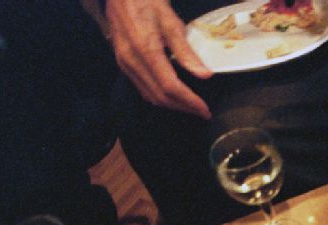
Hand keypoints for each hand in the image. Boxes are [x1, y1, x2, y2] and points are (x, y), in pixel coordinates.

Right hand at [105, 0, 212, 118]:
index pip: (170, 86)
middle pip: (160, 96)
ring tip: (191, 107)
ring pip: (150, 95)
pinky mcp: (122, 63)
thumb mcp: (171, 23)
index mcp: (146, 50)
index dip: (189, 101)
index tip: (205, 110)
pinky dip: (159, 97)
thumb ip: (186, 51)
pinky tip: (173, 96)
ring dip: (172, 105)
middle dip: (183, 107)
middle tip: (202, 112)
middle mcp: (132, 61)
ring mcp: (124, 64)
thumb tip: (204, 75)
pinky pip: (142, 88)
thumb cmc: (147, 2)